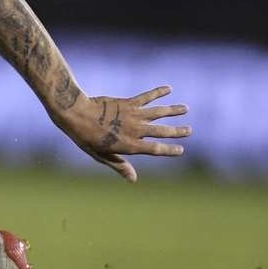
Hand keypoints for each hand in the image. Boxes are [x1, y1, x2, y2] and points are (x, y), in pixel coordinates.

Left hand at [50, 85, 189, 181]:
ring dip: (173, 110)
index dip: (169, 150)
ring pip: (159, 112)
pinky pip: (147, 97)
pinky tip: (168, 89)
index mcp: (130, 145)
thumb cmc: (86, 138)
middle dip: (177, 131)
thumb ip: (119, 165)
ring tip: (185, 108)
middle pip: (162, 131)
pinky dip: (158, 92)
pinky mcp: (128, 102)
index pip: (155, 150)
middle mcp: (136, 130)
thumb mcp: (102, 156)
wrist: (78, 114)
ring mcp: (133, 115)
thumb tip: (133, 179)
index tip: (181, 150)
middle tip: (189, 130)